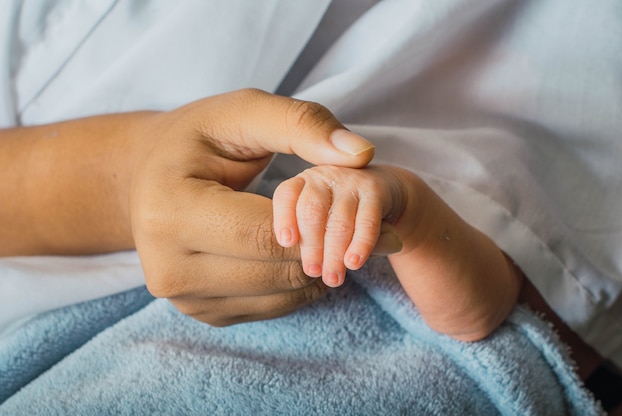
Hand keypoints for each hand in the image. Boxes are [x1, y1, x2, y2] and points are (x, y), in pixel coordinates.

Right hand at [128, 89, 374, 324]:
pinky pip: (270, 308)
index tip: (370, 212)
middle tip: (375, 234)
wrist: (148, 178)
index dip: (322, 225)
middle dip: (329, 250)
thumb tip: (362, 155)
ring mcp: (182, 297)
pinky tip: (309, 254)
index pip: (264, 233)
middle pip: (274, 271)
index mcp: (170, 211)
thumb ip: (302, 125)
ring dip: (319, 270)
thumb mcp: (244, 113)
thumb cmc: (197, 140)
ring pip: (278, 295)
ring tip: (342, 239)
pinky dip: (300, 285)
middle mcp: (166, 266)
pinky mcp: (202, 312)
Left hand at [272, 165, 404, 286]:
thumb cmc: (337, 214)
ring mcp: (350, 182)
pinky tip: (353, 263)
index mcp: (302, 183)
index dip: (284, 218)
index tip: (286, 243)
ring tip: (333, 278)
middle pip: (312, 210)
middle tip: (313, 272)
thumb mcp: (317, 220)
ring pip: (339, 221)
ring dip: (335, 253)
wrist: (382, 193)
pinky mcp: (375, 192)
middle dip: (312, 245)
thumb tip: (304, 269)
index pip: (286, 195)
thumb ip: (305, 238)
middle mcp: (323, 178)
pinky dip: (360, 245)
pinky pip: (367, 222)